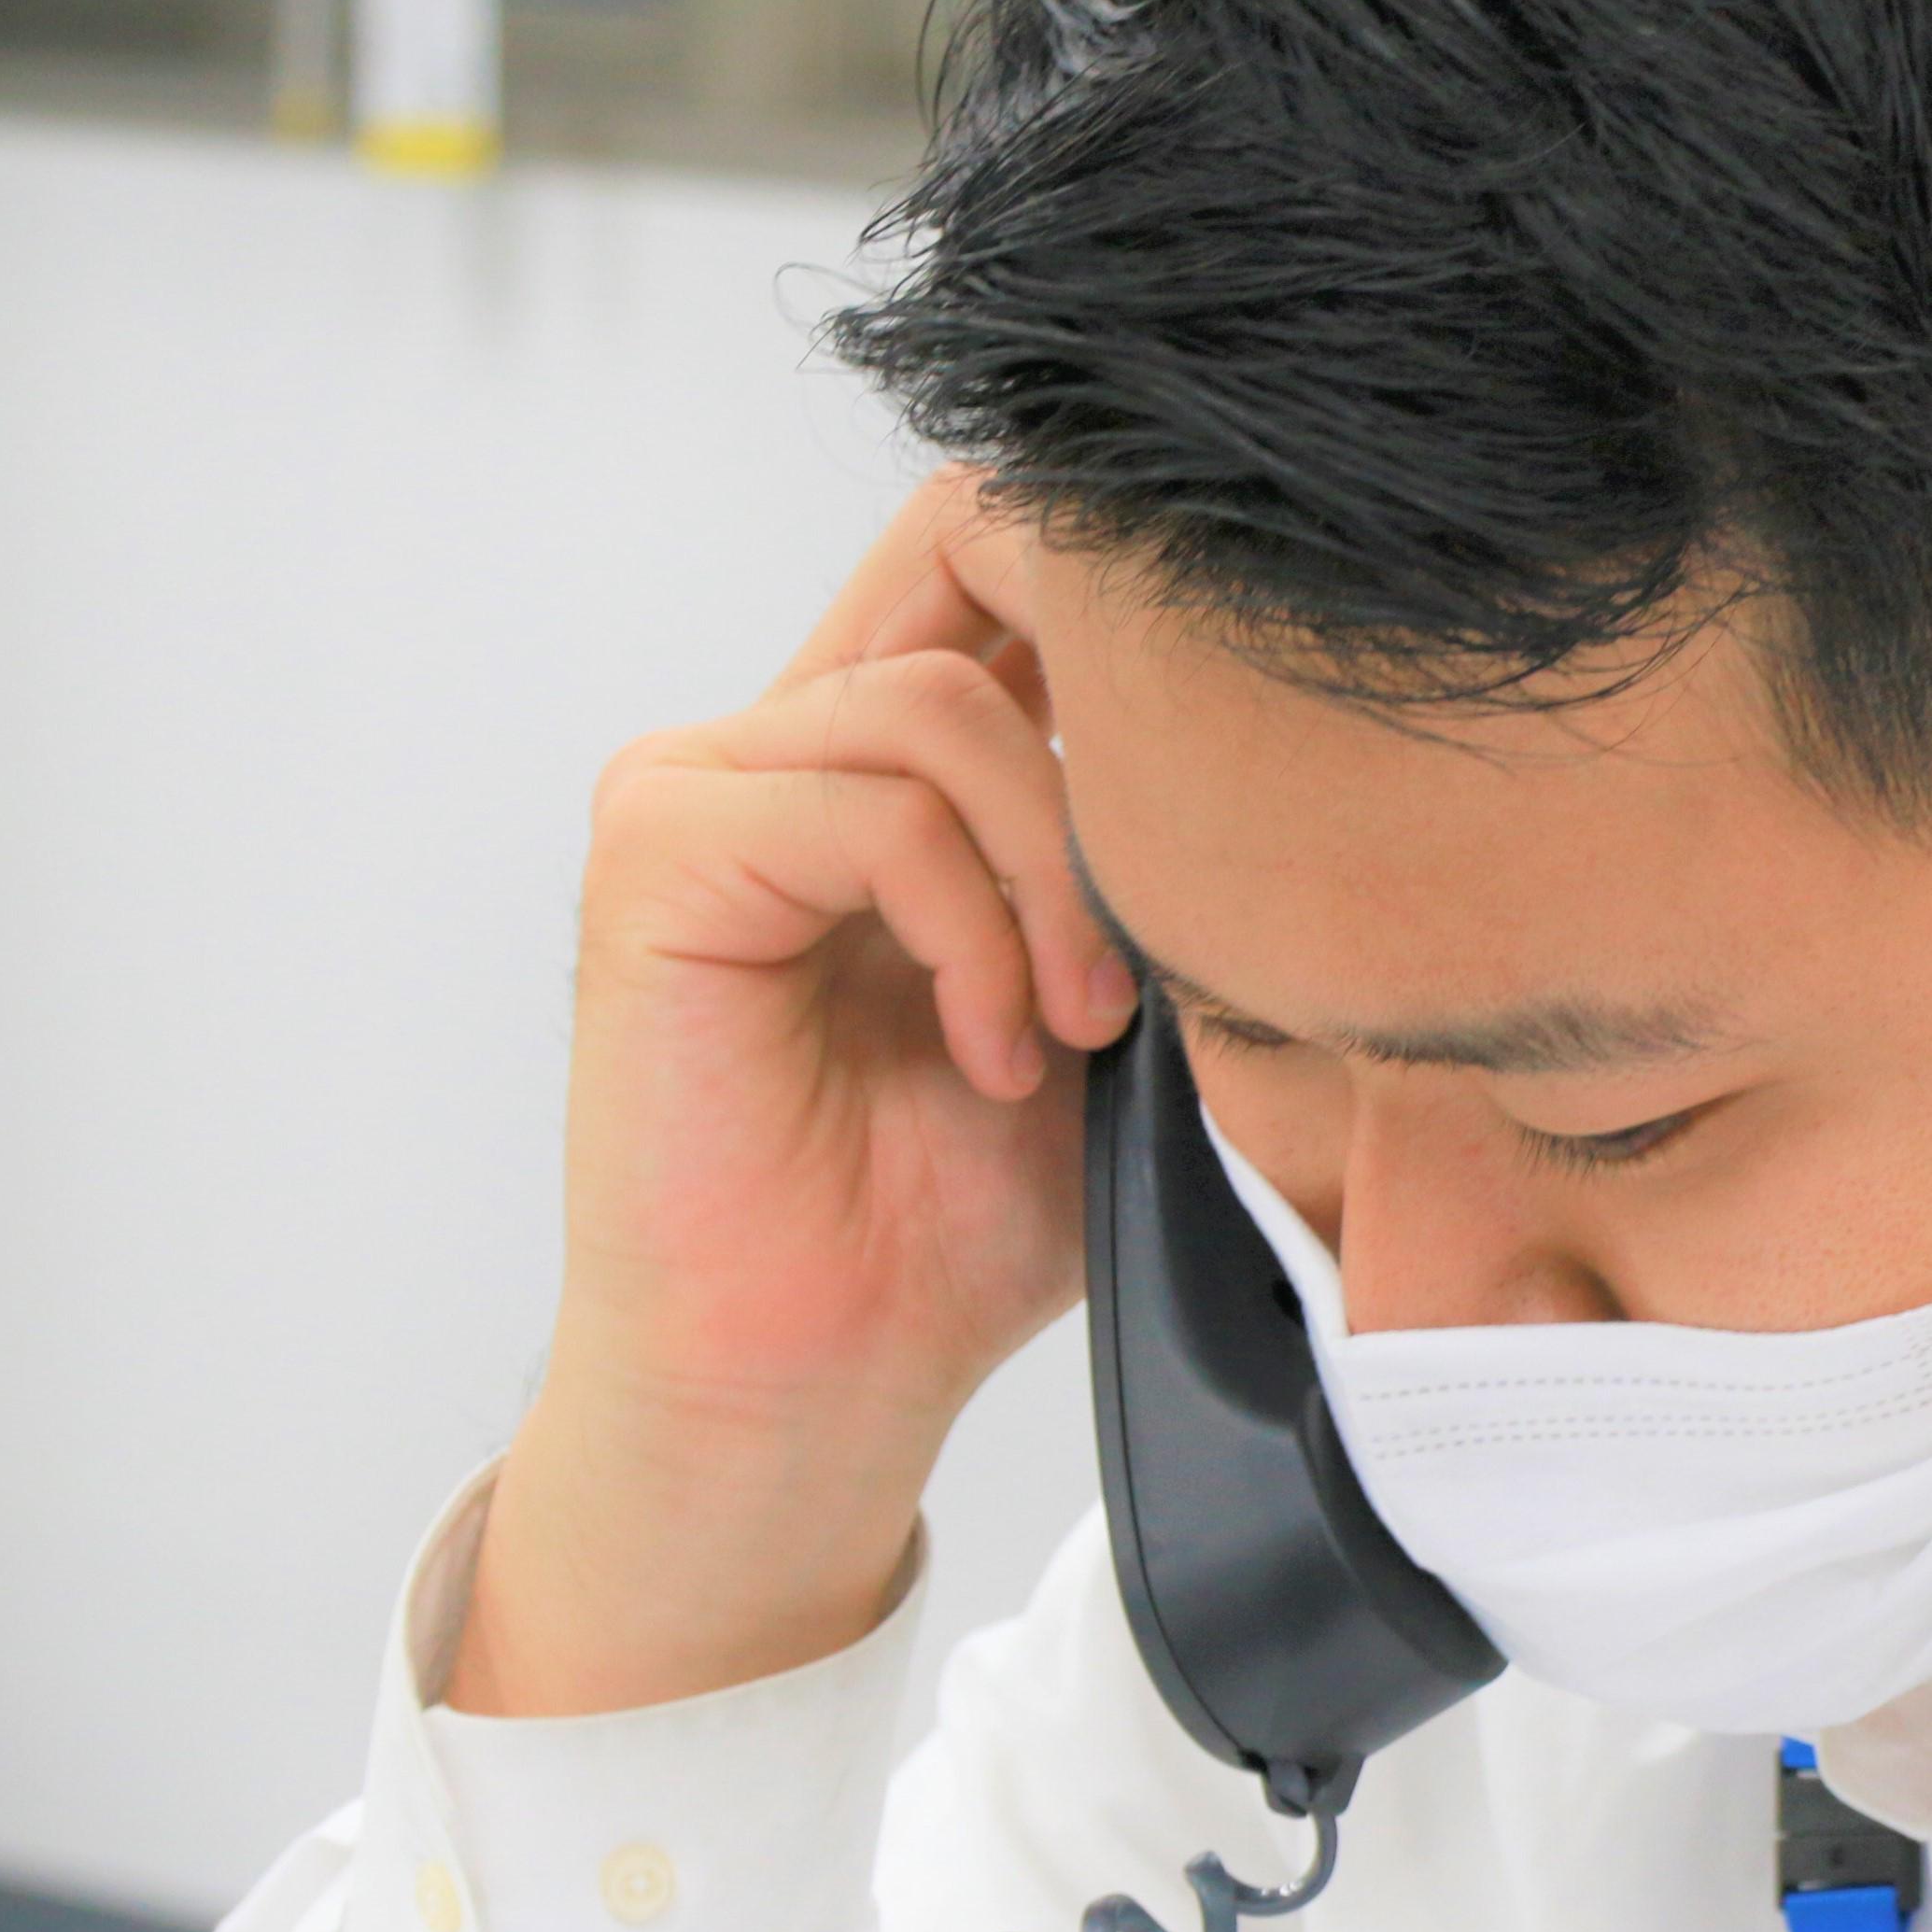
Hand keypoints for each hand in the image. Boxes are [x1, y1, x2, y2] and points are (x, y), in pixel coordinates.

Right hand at [450, 470, 1132, 1718]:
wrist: (819, 1380)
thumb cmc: (952, 1219)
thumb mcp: (1116, 1001)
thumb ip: (1150, 853)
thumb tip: (1274, 730)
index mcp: (887, 757)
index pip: (1004, 551)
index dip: (1129, 620)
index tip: (1236, 801)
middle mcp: (785, 737)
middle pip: (976, 561)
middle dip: (1116, 751)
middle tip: (1155, 947)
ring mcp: (705, 780)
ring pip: (946, 708)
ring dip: (1054, 881)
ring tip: (1072, 1033)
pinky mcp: (657, 846)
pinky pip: (868, 804)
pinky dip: (969, 930)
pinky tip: (993, 1052)